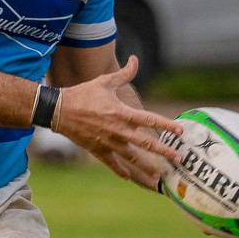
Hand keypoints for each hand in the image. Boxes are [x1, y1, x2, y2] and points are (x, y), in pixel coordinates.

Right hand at [52, 56, 183, 189]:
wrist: (59, 110)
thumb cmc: (83, 94)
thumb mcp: (105, 82)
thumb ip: (124, 74)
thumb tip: (135, 60)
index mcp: (122, 113)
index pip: (150, 119)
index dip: (166, 124)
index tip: (180, 131)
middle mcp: (118, 130)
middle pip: (146, 143)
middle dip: (164, 152)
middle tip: (179, 159)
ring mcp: (108, 142)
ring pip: (131, 158)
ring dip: (146, 167)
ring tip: (158, 176)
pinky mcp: (97, 150)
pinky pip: (111, 163)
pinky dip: (120, 170)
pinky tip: (128, 177)